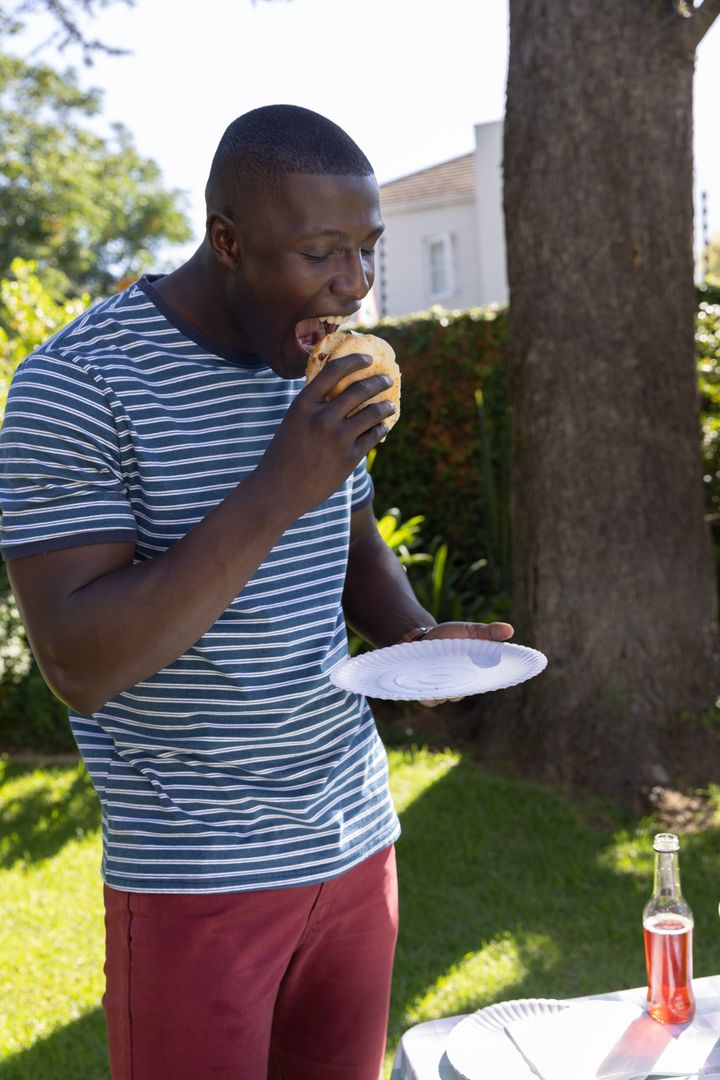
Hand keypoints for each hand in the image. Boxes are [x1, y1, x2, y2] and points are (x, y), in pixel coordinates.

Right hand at [257, 352, 394, 520]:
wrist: (278, 491)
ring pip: (372, 412)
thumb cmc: (283, 455)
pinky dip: (381, 428)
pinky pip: (373, 436)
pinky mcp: (349, 458)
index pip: (333, 371)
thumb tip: (341, 393)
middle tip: (387, 378)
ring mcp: (337, 438)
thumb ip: (314, 407)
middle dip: (378, 381)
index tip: (367, 358)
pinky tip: (383, 426)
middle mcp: (322, 418)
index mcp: (303, 405)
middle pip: (359, 389)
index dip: (354, 360)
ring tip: (390, 405)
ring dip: (385, 405)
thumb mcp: (292, 423)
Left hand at [413, 620, 513, 706]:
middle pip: (463, 693)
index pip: (483, 683)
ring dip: (443, 690)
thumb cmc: (452, 635)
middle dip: (460, 687)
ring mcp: (442, 689)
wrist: (425, 637)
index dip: (483, 682)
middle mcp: (460, 686)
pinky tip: (426, 683)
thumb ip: (489, 632)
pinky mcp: (425, 691)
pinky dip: (428, 695)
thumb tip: (510, 630)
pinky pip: (429, 700)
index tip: (480, 675)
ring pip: (446, 698)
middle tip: (457, 674)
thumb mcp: (471, 631)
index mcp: (474, 674)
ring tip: (439, 677)